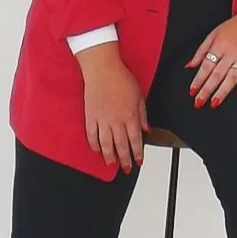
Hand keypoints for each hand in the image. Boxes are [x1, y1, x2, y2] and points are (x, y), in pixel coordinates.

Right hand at [77, 44, 147, 172]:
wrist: (102, 69)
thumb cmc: (120, 78)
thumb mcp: (139, 95)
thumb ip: (143, 114)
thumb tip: (146, 128)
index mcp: (130, 115)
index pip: (135, 140)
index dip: (137, 153)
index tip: (139, 161)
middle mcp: (116, 120)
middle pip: (121, 145)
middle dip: (125, 159)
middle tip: (126, 168)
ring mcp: (102, 120)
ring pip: (106, 144)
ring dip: (109, 156)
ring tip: (112, 163)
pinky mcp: (90, 116)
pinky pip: (91, 135)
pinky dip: (94, 145)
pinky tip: (97, 150)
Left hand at [186, 4, 236, 108]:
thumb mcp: (214, 33)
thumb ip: (201, 50)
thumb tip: (190, 66)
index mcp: (219, 44)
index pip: (206, 66)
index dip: (198, 80)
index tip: (192, 91)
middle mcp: (231, 51)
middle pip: (217, 74)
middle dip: (207, 90)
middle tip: (199, 102)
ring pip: (232, 76)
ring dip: (223, 90)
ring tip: (215, 102)